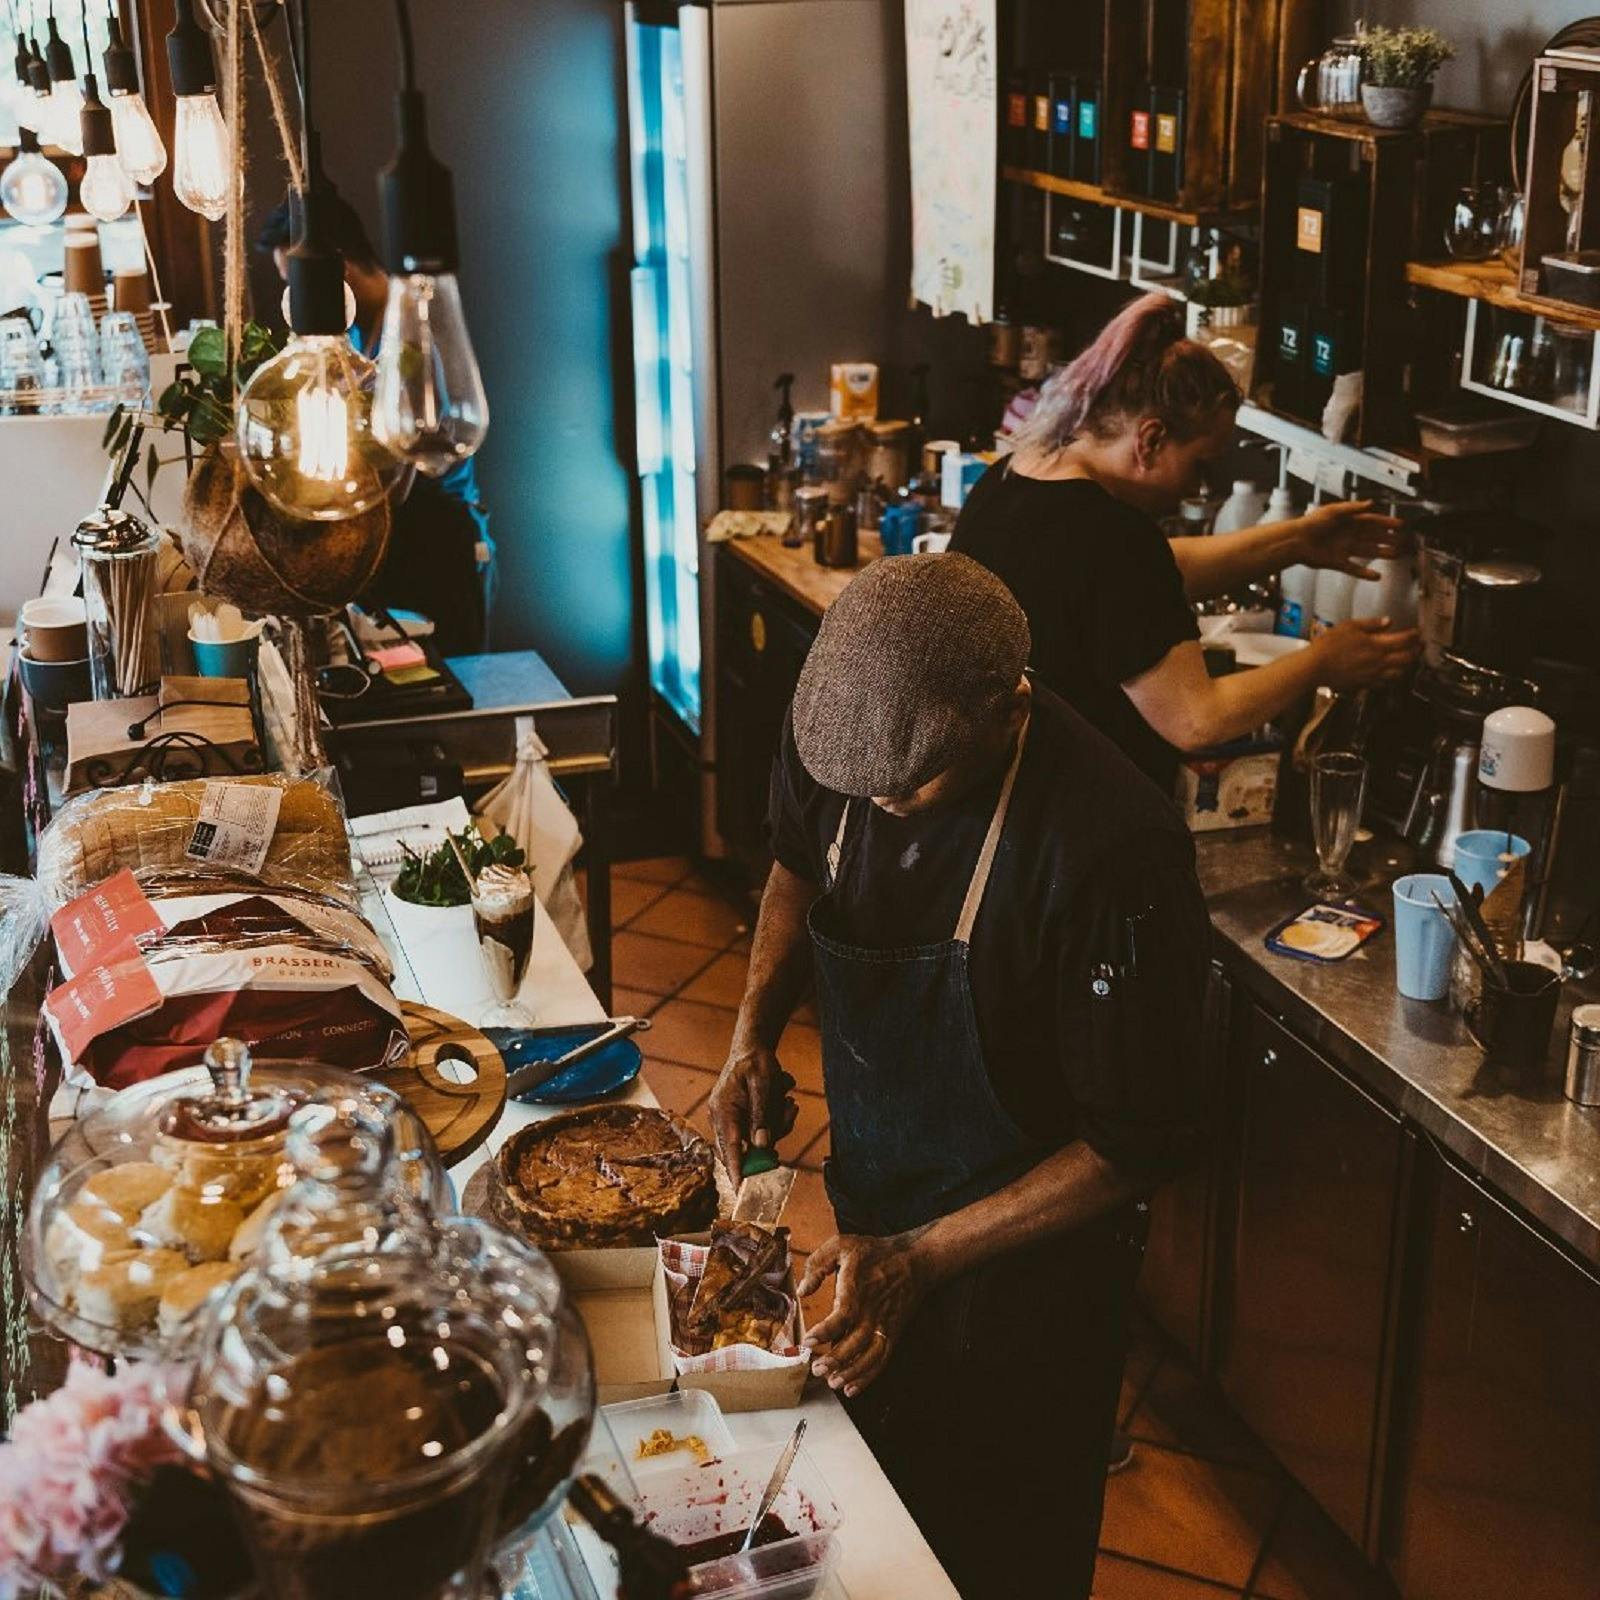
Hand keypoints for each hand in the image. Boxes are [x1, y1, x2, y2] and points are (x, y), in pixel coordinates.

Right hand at [708, 1045, 797, 1181]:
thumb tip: (762, 1145)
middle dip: (771, 1138)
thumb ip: (762, 1114)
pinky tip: (784, 1101)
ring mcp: (731, 1122)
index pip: (731, 1148)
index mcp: (723, 1111)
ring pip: (758, 1142)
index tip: (741, 1190)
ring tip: (788, 1100)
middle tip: (789, 1109)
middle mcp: (723, 1120)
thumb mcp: (763, 1083)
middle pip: (746, 1149)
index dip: (737, 1171)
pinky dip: (776, 1122)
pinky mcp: (741, 1122)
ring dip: (778, 1125)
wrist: (752, 1048)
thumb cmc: (756, 1062)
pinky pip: (761, 1134)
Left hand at [798, 1231, 929, 1397]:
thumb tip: (803, 1289)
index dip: (826, 1330)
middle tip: (817, 1369)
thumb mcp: (841, 1245)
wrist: (913, 1260)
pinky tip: (851, 1388)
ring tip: (833, 1382)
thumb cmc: (874, 1252)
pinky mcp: (892, 1334)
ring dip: (851, 1372)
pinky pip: (881, 1360)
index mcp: (857, 1289)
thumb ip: (818, 1264)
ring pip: (869, 1356)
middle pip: (855, 1341)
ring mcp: (884, 1325)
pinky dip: (868, 1377)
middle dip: (836, 1359)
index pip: (842, 1315)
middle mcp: (872, 1311)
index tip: (809, 1340)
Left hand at [1295, 499, 1406, 578]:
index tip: (1399, 525)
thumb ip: (1352, 508)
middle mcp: (1348, 535)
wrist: (1295, 541)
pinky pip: (1354, 569)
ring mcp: (1344, 549)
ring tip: (1396, 555)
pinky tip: (1376, 576)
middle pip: (1373, 537)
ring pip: (1368, 551)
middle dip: (1388, 538)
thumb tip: (1370, 503)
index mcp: (1348, 521)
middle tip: (1404, 541)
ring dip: (1382, 553)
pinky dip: (1365, 573)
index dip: (1386, 523)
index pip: (1372, 521)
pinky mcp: (1337, 562)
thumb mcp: (1333, 511)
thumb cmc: (1311, 523)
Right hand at [1313, 616, 1419, 690]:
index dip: (1414, 635)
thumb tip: (1387, 621)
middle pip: (1407, 658)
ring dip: (1406, 666)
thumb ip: (1371, 624)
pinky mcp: (1364, 684)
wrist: (1315, 667)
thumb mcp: (1349, 626)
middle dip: (1416, 651)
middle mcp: (1379, 662)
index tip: (1418, 632)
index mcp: (1377, 645)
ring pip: (1398, 673)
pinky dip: (1391, 678)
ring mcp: (1372, 675)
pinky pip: (1384, 683)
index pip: (1404, 640)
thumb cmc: (1328, 646)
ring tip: (1408, 660)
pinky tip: (1389, 674)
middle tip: (1420, 646)